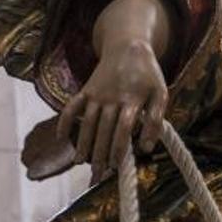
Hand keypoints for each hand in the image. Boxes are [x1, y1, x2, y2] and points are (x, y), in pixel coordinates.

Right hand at [54, 38, 167, 181]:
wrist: (129, 47)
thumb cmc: (148, 75)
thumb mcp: (160, 93)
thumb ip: (156, 120)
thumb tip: (146, 148)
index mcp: (133, 98)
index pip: (123, 127)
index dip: (118, 147)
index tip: (116, 165)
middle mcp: (112, 97)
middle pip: (103, 129)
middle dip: (99, 153)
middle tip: (97, 173)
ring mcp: (97, 93)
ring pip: (87, 122)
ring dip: (82, 143)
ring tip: (80, 162)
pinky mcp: (86, 89)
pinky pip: (72, 106)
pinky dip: (64, 120)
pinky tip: (60, 137)